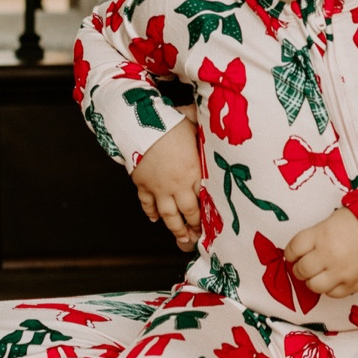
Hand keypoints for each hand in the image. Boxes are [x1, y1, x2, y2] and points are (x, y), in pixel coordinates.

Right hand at [132, 119, 201, 250]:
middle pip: (188, 212)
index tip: (213, 223)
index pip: (204, 198)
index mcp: (194, 171)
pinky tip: (154, 218)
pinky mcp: (142, 184)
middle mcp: (177, 185)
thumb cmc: (170, 123)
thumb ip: (204, 127)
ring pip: (168, 214)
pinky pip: (147, 203)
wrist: (141, 126)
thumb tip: (216, 119)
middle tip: (197, 238)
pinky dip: (151, 212)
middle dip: (194, 227)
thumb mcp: (194, 124)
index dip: (208, 213)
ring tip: (181, 238)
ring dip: (175, 228)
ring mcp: (159, 187)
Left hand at [284, 208, 357, 298]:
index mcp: (321, 234)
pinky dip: (330, 288)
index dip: (291, 253)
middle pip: (301, 270)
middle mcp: (329, 255)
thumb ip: (316, 235)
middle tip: (306, 265)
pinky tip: (335, 278)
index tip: (294, 255)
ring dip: (313, 281)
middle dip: (300, 269)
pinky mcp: (353, 284)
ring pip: (314, 286)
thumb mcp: (333, 220)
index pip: (293, 249)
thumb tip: (301, 251)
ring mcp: (341, 272)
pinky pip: (332, 294)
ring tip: (319, 274)